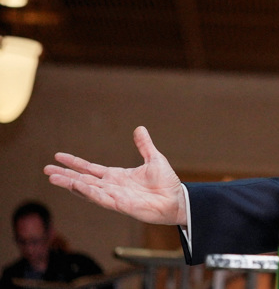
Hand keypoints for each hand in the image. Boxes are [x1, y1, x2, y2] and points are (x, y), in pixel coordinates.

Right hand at [44, 126, 187, 225]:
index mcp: (116, 176)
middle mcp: (111, 186)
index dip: (75, 163)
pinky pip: (100, 197)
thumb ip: (144, 145)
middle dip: (65, 175)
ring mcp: (114, 196)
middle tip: (46, 170)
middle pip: (83, 179)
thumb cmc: (166, 183)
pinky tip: (75, 186)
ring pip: (87, 189)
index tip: (58, 156)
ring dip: (70, 184)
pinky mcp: (120, 205)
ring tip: (53, 178)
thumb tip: (139, 128)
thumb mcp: (154, 159)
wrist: (176, 200)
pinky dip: (87, 192)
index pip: (90, 169)